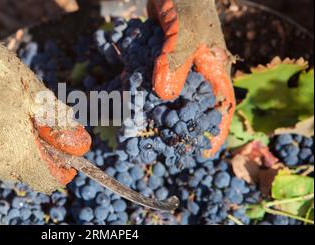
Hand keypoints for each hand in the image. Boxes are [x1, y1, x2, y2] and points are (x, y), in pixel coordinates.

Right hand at [0, 0, 90, 192]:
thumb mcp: (32, 89)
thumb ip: (55, 117)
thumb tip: (76, 134)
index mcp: (15, 152)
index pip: (45, 180)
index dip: (59, 170)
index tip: (64, 154)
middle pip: (20, 170)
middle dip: (32, 153)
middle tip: (34, 124)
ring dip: (5, 145)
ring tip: (2, 110)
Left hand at [147, 0, 235, 156]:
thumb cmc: (186, 3)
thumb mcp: (185, 32)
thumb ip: (176, 62)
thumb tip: (164, 96)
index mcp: (213, 67)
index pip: (219, 105)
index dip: (213, 130)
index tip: (201, 152)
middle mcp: (195, 70)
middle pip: (189, 105)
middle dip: (174, 124)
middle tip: (158, 143)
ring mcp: (175, 64)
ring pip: (165, 94)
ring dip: (150, 106)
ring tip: (134, 125)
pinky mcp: (158, 57)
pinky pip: (148, 77)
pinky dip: (137, 86)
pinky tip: (124, 94)